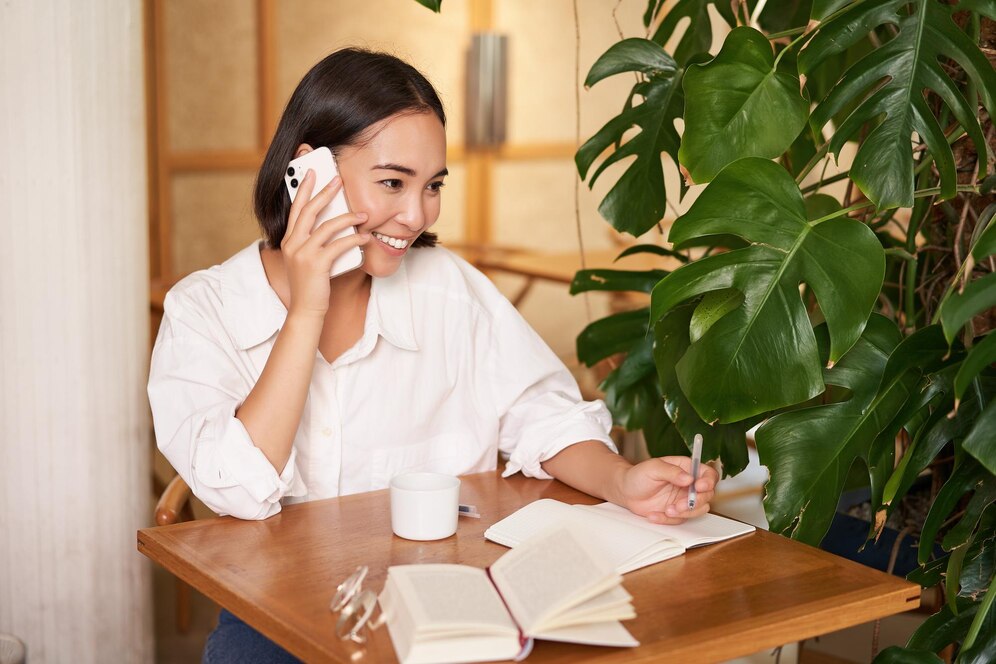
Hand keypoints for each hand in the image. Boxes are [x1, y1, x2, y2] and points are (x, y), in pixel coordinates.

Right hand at [281, 170, 370, 317]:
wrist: (305, 310)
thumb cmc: (311, 284)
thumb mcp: (308, 259)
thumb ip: (315, 242)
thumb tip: (337, 222)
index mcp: (288, 240)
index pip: (295, 209)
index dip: (304, 189)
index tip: (312, 173)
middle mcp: (292, 244)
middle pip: (309, 210)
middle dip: (325, 192)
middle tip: (338, 179)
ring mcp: (303, 253)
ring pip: (327, 226)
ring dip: (348, 217)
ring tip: (363, 214)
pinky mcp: (316, 264)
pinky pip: (338, 245)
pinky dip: (354, 238)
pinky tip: (364, 236)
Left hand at [618, 456, 718, 523]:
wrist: (625, 491)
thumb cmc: (638, 475)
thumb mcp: (653, 468)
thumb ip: (672, 472)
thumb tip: (689, 478)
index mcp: (686, 468)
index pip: (708, 474)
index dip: (708, 481)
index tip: (700, 487)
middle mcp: (689, 484)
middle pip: (707, 494)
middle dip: (696, 501)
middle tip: (680, 504)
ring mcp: (683, 499)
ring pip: (698, 510)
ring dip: (685, 512)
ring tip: (667, 510)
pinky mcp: (676, 512)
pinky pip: (680, 520)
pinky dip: (668, 519)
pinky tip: (654, 514)